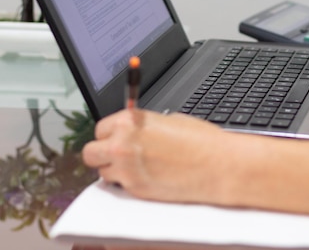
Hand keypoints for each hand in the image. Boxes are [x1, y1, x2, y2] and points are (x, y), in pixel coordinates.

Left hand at [82, 110, 231, 202]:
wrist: (217, 165)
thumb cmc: (201, 142)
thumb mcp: (169, 121)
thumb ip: (143, 126)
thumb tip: (134, 131)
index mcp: (131, 121)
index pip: (100, 129)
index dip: (109, 134)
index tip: (116, 138)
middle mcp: (123, 143)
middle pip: (90, 152)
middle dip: (103, 153)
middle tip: (117, 155)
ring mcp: (126, 168)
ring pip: (102, 172)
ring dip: (115, 170)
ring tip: (138, 167)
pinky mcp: (134, 189)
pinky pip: (120, 186)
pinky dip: (128, 183)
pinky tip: (147, 176)